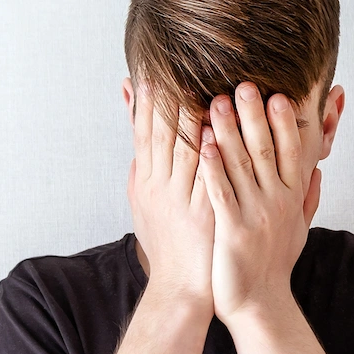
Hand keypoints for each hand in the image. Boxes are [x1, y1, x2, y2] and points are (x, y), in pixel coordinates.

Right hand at [127, 83, 214, 313]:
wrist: (181, 289)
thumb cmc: (168, 247)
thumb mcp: (144, 207)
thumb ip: (141, 171)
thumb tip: (135, 142)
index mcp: (146, 183)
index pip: (144, 134)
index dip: (147, 103)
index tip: (151, 72)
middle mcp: (159, 188)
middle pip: (160, 135)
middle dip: (166, 98)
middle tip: (173, 64)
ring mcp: (182, 200)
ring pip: (183, 151)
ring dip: (191, 116)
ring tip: (198, 81)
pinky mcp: (204, 214)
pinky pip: (208, 177)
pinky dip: (211, 152)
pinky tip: (218, 128)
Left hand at [197, 82, 321, 324]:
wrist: (259, 305)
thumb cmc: (275, 266)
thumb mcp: (299, 230)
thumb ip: (309, 198)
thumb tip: (319, 171)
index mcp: (293, 198)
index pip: (293, 152)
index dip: (285, 123)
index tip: (277, 94)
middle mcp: (277, 203)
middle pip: (267, 151)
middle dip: (255, 116)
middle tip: (243, 84)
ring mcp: (255, 216)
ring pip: (242, 166)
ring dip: (229, 132)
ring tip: (216, 102)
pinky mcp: (232, 231)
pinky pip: (221, 193)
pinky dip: (212, 166)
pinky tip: (202, 144)